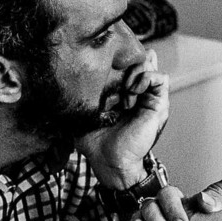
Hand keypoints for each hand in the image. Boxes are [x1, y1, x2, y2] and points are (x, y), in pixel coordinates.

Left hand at [77, 49, 169, 186]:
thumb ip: (77, 99)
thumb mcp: (82, 114)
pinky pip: (161, 78)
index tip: (102, 67)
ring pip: (152, 64)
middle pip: (141, 58)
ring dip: (136, 70)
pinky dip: (146, 78)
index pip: (126, 63)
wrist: (110, 162)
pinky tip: (132, 89)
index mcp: (123, 93)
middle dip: (128, 59)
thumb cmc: (96, 143)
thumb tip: (59, 85)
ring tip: (124, 86)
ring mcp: (150, 98)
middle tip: (115, 72)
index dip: (117, 58)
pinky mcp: (158, 105)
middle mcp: (139, 93)